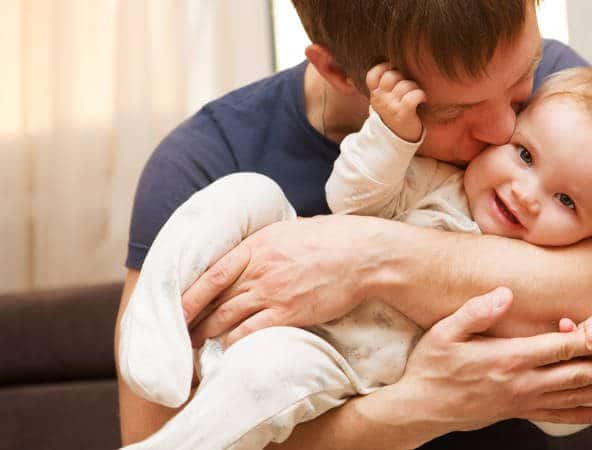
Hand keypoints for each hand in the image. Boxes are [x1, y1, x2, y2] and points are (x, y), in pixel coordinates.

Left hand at [180, 215, 392, 346]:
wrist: (362, 255)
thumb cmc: (332, 239)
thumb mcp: (290, 230)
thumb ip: (266, 243)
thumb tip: (253, 252)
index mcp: (257, 246)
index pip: (211, 272)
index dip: (188, 291)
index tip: (173, 304)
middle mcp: (259, 270)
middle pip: (214, 298)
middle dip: (192, 317)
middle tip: (179, 330)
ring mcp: (273, 292)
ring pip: (227, 317)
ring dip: (207, 332)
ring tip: (196, 343)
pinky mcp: (289, 313)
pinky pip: (251, 332)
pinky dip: (234, 342)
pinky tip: (227, 349)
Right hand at [366, 63, 425, 141]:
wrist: (396, 141)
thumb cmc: (393, 116)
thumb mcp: (383, 102)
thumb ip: (383, 86)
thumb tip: (390, 64)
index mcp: (375, 94)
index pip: (373, 74)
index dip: (384, 68)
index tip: (394, 73)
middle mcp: (380, 99)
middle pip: (391, 76)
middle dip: (403, 77)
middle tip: (407, 86)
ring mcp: (391, 107)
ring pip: (404, 85)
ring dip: (414, 87)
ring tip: (415, 95)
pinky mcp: (403, 114)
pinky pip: (413, 96)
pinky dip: (420, 95)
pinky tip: (422, 100)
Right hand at [392, 287, 591, 431]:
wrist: (419, 408)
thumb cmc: (431, 366)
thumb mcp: (445, 332)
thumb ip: (476, 311)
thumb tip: (506, 293)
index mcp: (508, 357)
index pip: (559, 347)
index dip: (591, 339)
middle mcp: (521, 381)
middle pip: (576, 373)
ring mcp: (520, 400)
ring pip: (572, 395)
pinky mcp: (516, 412)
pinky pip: (555, 415)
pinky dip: (580, 414)